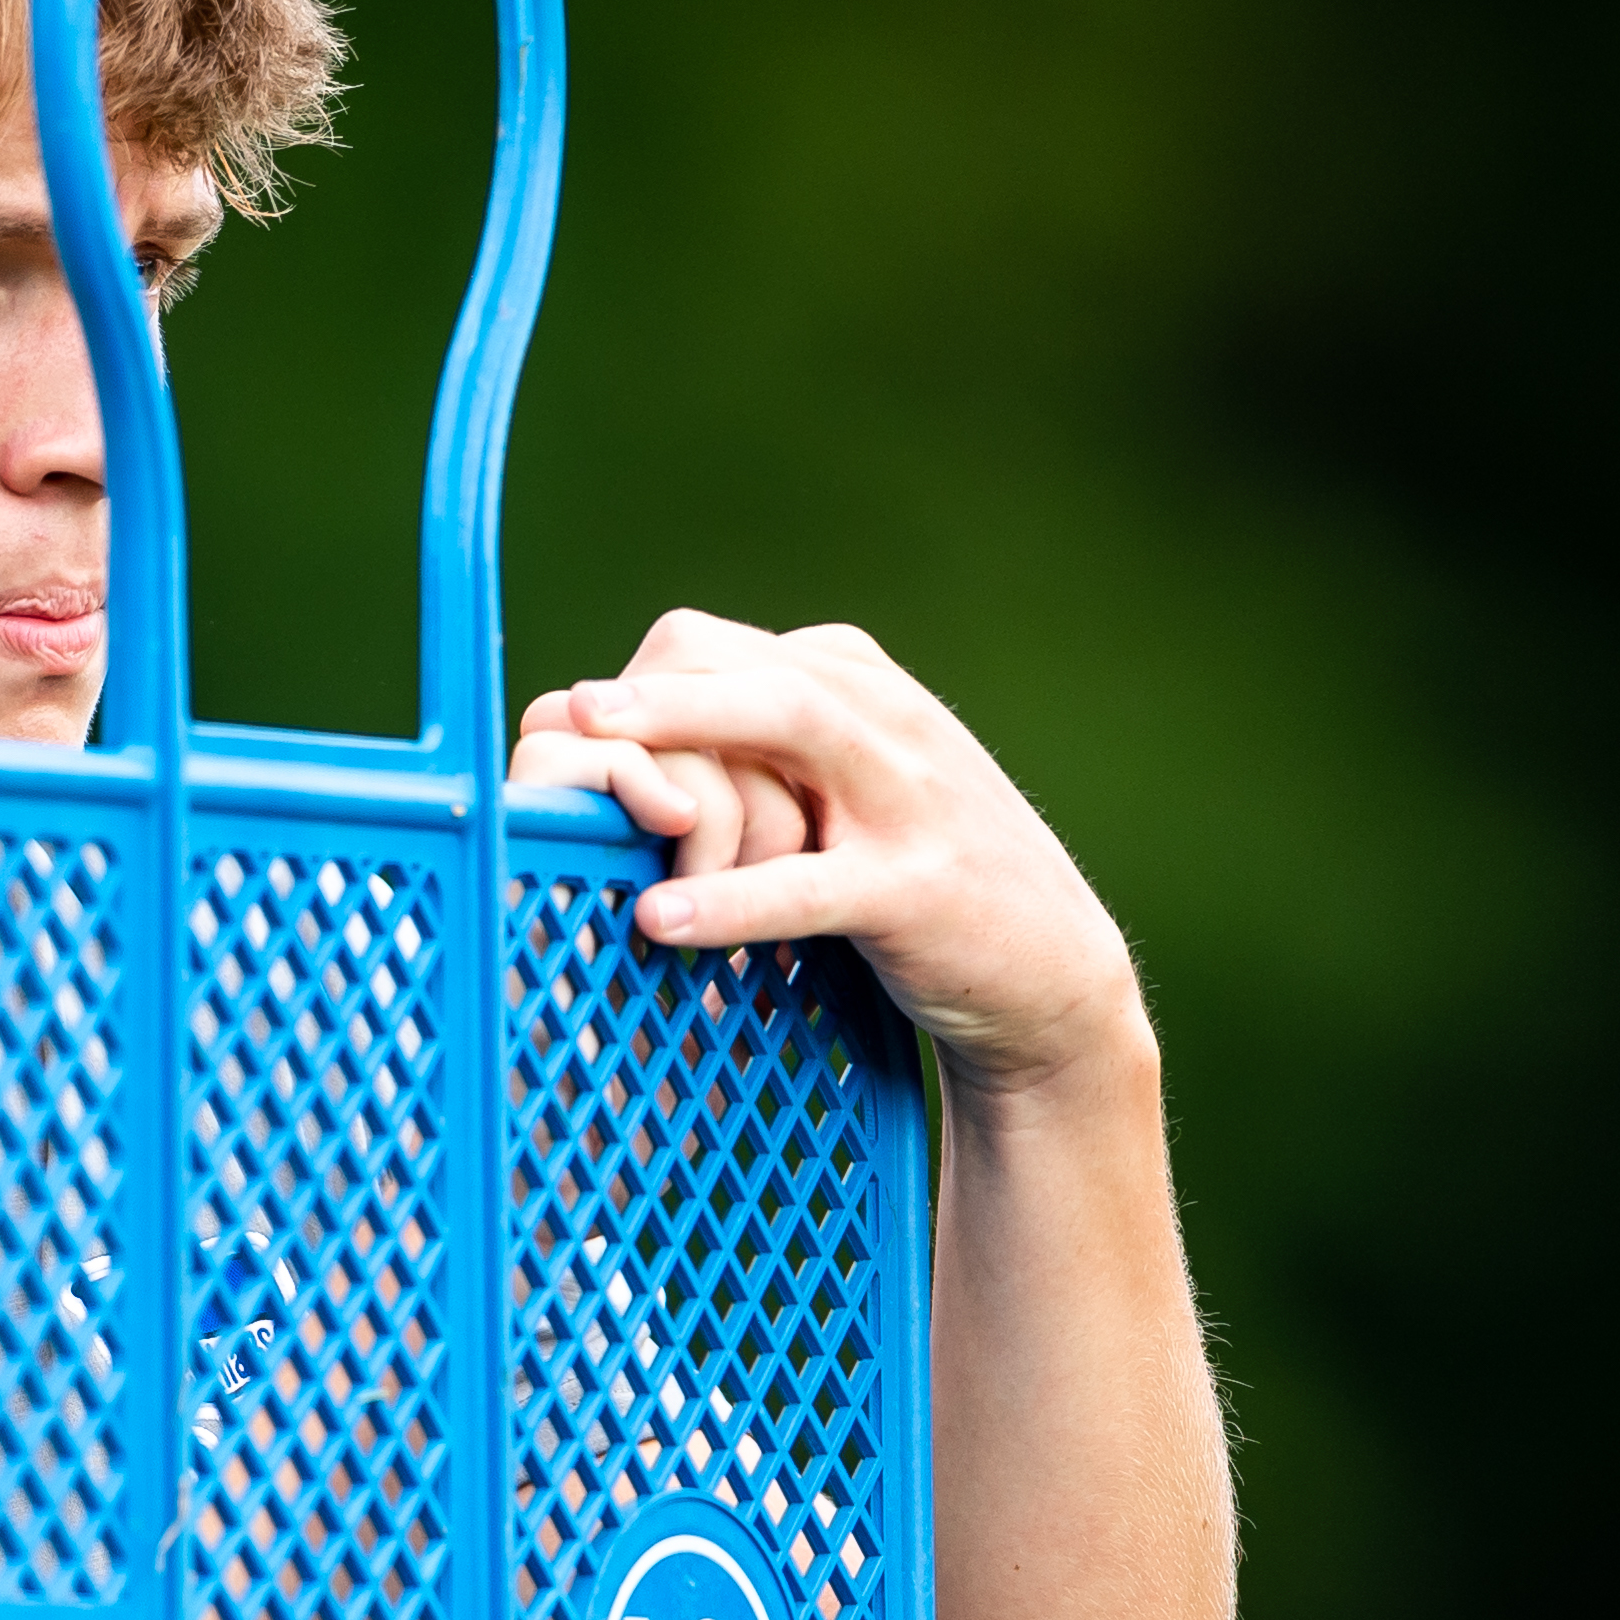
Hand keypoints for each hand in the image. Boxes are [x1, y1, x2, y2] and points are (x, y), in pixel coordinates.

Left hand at [511, 611, 1144, 1099]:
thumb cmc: (913, 873)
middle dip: (656, 688)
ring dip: (689, 738)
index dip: (639, 687)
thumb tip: (600, 730)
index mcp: (855, 682)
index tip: (573, 740)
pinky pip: (812, 886)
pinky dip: (733, 900)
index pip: (721, 648)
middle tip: (571, 717)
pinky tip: (660, 921)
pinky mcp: (917, 890)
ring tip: (604, 766)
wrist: (1048, 971)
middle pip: (751, 669)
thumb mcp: (843, 781)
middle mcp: (885, 718)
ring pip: (792, 732)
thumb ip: (755, 742)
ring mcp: (908, 799)